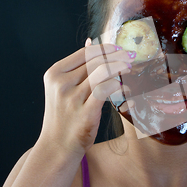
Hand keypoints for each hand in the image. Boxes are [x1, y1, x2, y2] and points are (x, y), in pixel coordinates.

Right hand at [39, 39, 134, 155]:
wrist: (57, 145)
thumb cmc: (64, 115)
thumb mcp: (63, 87)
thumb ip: (77, 66)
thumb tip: (90, 41)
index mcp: (55, 73)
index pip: (85, 53)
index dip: (105, 48)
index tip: (119, 48)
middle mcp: (61, 83)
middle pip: (95, 61)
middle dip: (117, 56)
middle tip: (131, 56)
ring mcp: (72, 98)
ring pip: (103, 73)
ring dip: (119, 67)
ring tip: (129, 68)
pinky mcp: (86, 112)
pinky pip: (107, 90)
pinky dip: (118, 85)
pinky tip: (125, 87)